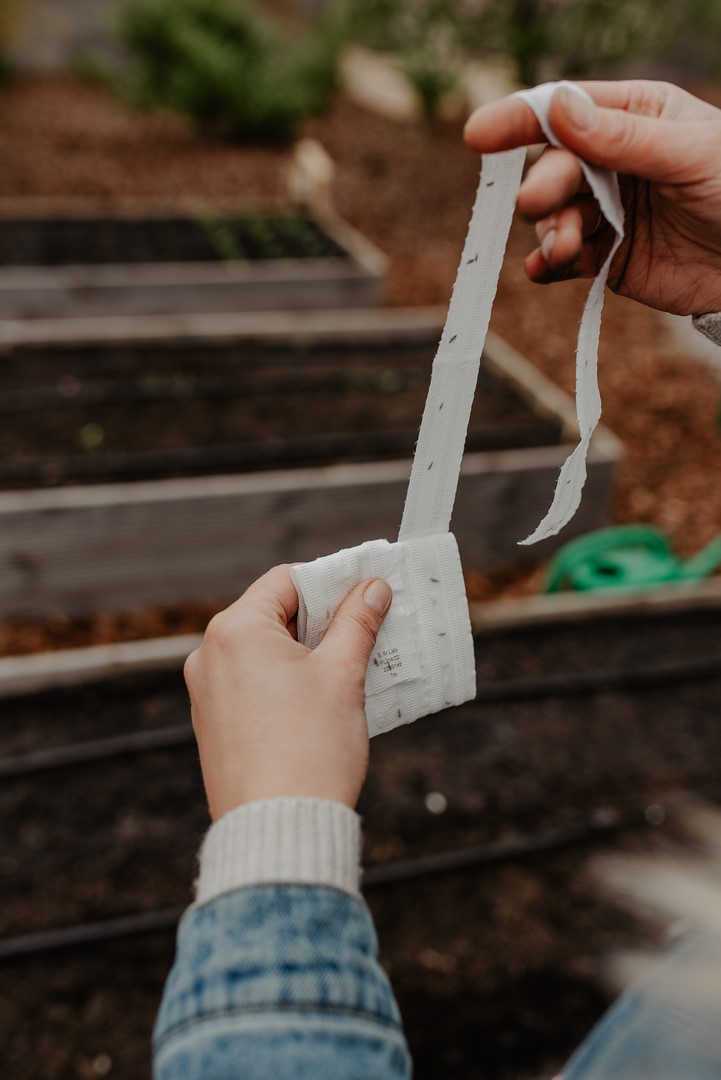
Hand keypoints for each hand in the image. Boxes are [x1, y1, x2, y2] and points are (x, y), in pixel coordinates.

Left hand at [184, 565, 391, 819]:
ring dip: (308, 654)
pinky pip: (253, 686)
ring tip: (352, 668)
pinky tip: (323, 702)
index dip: (331, 581)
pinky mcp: (213, 726)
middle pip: (273, 615)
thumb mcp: (341, 675)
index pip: (286, 581)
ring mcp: (207, 693)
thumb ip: (357, 622)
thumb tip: (372, 589)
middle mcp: (209, 656)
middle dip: (323, 621)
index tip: (366, 591)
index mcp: (234, 631)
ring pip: (265, 653)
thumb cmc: (309, 749)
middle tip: (368, 628)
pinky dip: (287, 683)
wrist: (277, 832)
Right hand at [464, 80, 720, 316]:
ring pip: (555, 217)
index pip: (565, 110)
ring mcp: (608, 211)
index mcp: (633, 117)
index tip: (478, 135)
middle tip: (539, 205)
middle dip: (544, 187)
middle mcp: (612, 162)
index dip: (519, 120)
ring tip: (565, 248)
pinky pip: (565, 260)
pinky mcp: (608, 258)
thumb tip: (559, 108)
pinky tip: (544, 268)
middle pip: (554, 168)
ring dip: (551, 231)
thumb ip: (622, 137)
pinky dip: (549, 265)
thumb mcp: (687, 154)